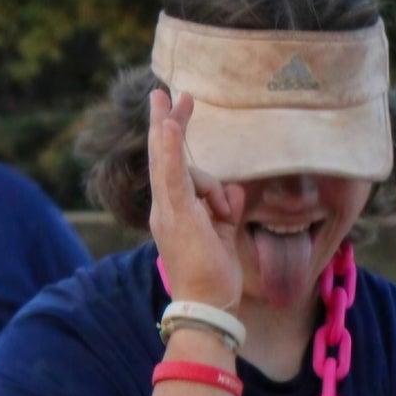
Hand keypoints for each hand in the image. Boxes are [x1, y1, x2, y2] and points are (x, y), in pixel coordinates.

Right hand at [146, 90, 245, 309]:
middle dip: (166, 121)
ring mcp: (166, 209)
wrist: (207, 304)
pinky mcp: (175, 213)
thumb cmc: (214, 275)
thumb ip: (222, 207)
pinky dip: (168, 148)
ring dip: (209, 188)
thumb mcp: (222, 232)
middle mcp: (164, 207)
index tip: (179, 110)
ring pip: (182, 170)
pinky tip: (167, 125)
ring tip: (223, 222)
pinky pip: (171, 174)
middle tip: (165, 91)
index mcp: (174, 211)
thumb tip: (231, 192)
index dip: (175, 137)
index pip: (174, 166)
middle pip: (164, 156)